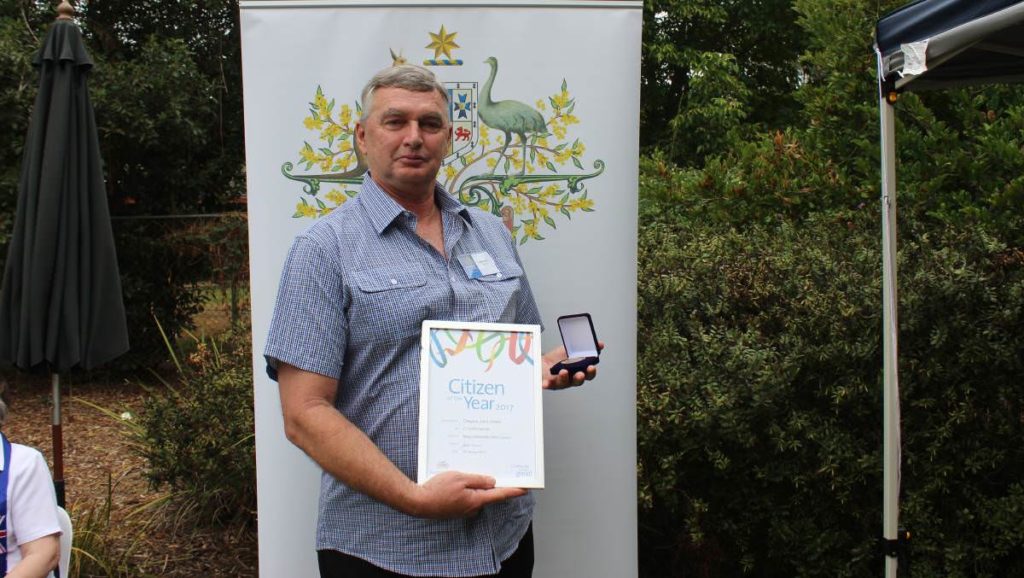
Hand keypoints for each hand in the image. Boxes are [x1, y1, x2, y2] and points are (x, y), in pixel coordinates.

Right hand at [408, 471, 526, 518]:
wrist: (417, 502)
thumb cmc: (437, 490)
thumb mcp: (459, 478)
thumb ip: (477, 480)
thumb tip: (492, 481)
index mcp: (476, 500)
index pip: (500, 494)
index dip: (513, 490)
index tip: (525, 488)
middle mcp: (472, 507)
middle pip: (488, 494)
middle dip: (491, 484)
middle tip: (495, 471)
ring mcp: (463, 510)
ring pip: (475, 495)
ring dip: (475, 485)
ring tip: (468, 473)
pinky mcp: (455, 509)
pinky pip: (466, 497)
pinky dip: (466, 489)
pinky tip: (458, 481)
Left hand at [542, 341, 604, 389]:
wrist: (544, 362)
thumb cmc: (560, 358)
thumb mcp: (573, 350)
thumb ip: (586, 347)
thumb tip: (599, 344)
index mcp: (579, 371)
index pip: (589, 374)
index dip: (591, 372)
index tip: (591, 367)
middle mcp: (571, 379)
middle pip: (578, 381)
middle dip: (580, 378)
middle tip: (580, 374)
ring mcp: (560, 382)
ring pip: (564, 383)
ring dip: (565, 378)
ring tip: (563, 371)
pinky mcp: (549, 383)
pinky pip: (548, 385)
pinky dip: (547, 384)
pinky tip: (545, 383)